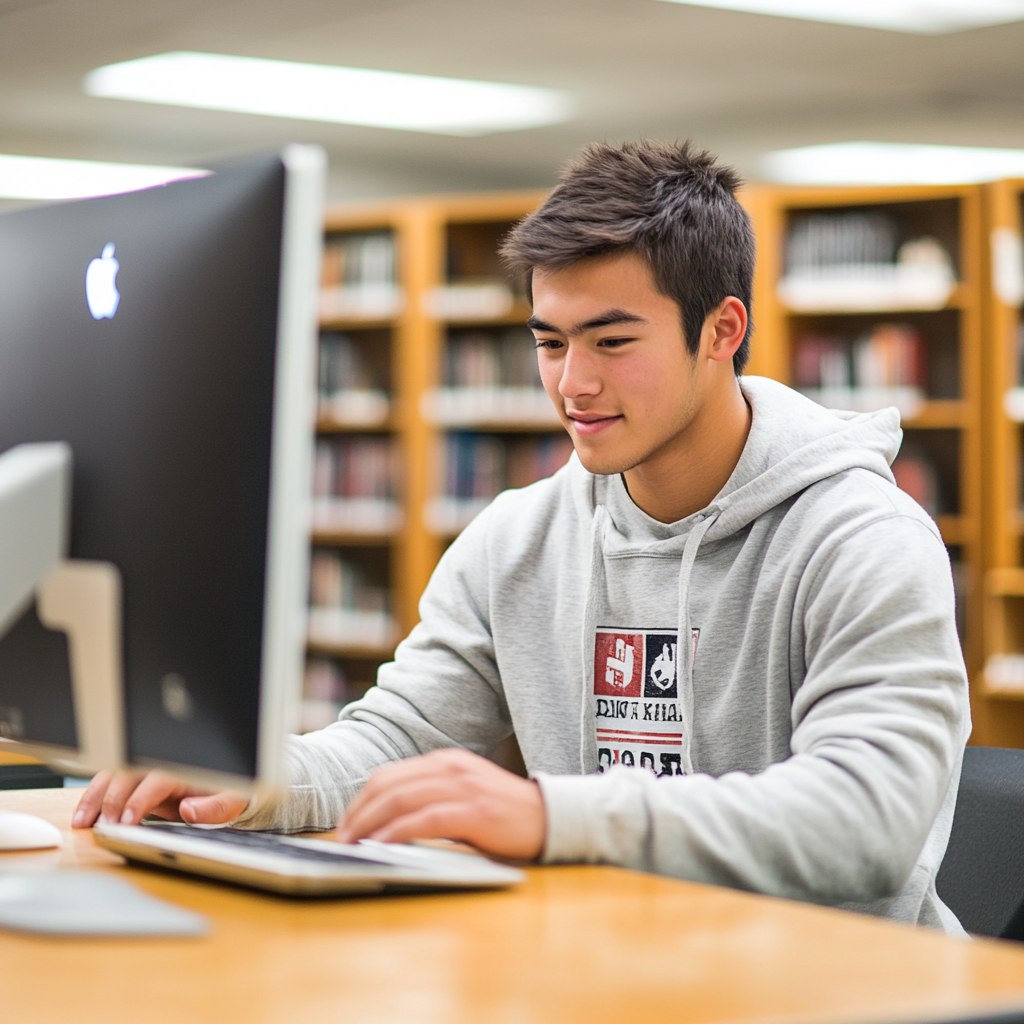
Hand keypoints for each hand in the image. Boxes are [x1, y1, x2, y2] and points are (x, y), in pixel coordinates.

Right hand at [71, 768, 248, 828]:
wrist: (225, 786)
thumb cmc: (228, 793)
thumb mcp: (231, 801)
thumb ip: (214, 808)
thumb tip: (188, 810)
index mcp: (184, 767)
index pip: (155, 780)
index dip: (138, 800)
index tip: (125, 821)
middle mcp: (161, 764)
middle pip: (128, 775)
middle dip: (111, 800)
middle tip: (101, 826)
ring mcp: (145, 770)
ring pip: (113, 775)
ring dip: (94, 797)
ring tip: (82, 822)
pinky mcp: (134, 780)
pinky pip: (109, 783)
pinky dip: (92, 798)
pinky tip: (82, 816)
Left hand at [336, 748, 545, 861]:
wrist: (550, 817)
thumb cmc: (504, 814)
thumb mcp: (464, 795)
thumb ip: (432, 798)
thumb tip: (387, 821)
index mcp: (446, 761)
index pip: (390, 774)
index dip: (362, 798)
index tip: (346, 822)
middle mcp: (451, 767)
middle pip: (389, 784)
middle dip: (359, 811)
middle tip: (342, 837)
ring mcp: (463, 787)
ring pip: (401, 798)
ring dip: (370, 822)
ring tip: (354, 843)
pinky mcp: (474, 812)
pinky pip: (425, 819)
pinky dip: (397, 832)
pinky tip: (382, 845)